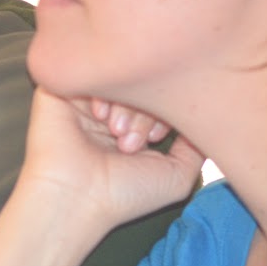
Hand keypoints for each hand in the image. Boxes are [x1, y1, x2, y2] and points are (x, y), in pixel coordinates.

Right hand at [17, 91, 201, 233]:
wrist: (76, 198)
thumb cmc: (124, 194)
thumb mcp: (179, 174)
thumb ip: (197, 143)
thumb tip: (207, 113)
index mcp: (133, 127)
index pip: (160, 96)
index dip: (166, 109)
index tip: (156, 138)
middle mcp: (111, 110)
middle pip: (141, 84)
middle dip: (145, 110)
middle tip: (131, 143)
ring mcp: (85, 98)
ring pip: (118, 77)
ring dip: (125, 104)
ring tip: (116, 136)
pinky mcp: (59, 89)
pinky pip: (89, 67)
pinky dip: (102, 89)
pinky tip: (100, 118)